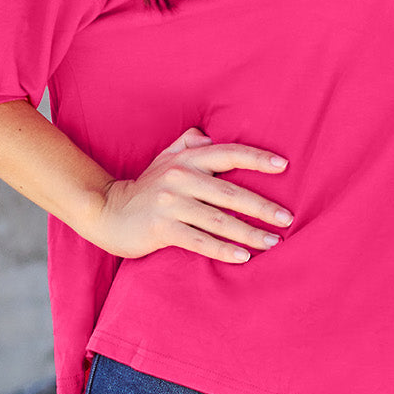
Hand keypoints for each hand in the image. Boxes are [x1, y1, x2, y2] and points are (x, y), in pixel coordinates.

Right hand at [83, 127, 292, 261]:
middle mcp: (180, 178)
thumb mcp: (164, 159)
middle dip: (262, 207)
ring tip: (272, 242)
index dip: (257, 158)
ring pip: (219, 220)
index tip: (283, 166)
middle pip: (230, 193)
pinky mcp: (162, 228)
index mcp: (187, 159)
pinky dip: (223, 250)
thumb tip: (209, 136)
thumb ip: (187, 144)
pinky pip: (200, 241)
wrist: (106, 212)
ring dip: (249, 232)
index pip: (228, 154)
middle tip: (287, 218)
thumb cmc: (144, 188)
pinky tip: (243, 257)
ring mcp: (171, 204)